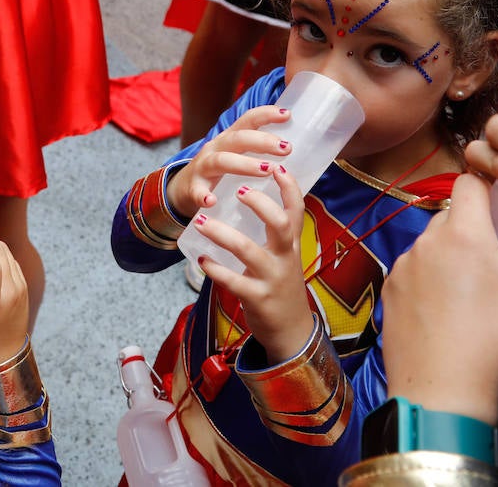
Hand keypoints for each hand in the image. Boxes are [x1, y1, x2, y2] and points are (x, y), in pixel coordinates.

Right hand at [166, 106, 291, 218]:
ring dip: (244, 164)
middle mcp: (215, 148)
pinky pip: (197, 191)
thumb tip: (292, 146)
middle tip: (287, 148)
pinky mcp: (192, 188)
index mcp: (229, 139)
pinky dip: (203, 195)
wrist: (182, 190)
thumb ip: (256, 149)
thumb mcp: (235, 154)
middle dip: (263, 141)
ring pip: (221, 161)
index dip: (266, 114)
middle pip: (237, 138)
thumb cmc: (218, 172)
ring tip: (267, 170)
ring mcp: (202, 167)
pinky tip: (211, 201)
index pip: (247, 120)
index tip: (287, 114)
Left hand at [192, 165, 313, 362]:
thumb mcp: (285, 257)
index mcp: (291, 245)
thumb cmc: (281, 285)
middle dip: (260, 205)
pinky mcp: (257, 298)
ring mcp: (272, 279)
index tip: (278, 166)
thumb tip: (255, 196)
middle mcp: (285, 258)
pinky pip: (233, 281)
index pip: (297, 210)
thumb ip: (276, 232)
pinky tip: (200, 258)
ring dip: (223, 234)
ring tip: (200, 221)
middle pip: (281, 225)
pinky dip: (215, 269)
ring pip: (249, 251)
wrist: (291, 332)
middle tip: (238, 190)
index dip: (290, 188)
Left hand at [382, 173, 497, 424]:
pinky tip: (446, 310)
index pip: (470, 183)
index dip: (488, 185)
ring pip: (428, 246)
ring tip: (472, 288)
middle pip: (450, 215)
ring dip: (448, 256)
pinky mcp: (388, 294)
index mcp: (464, 237)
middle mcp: (426, 244)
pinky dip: (427, 282)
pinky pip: (410, 273)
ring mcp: (401, 269)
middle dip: (472, 228)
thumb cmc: (497, 352)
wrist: (443, 398)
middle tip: (497, 253)